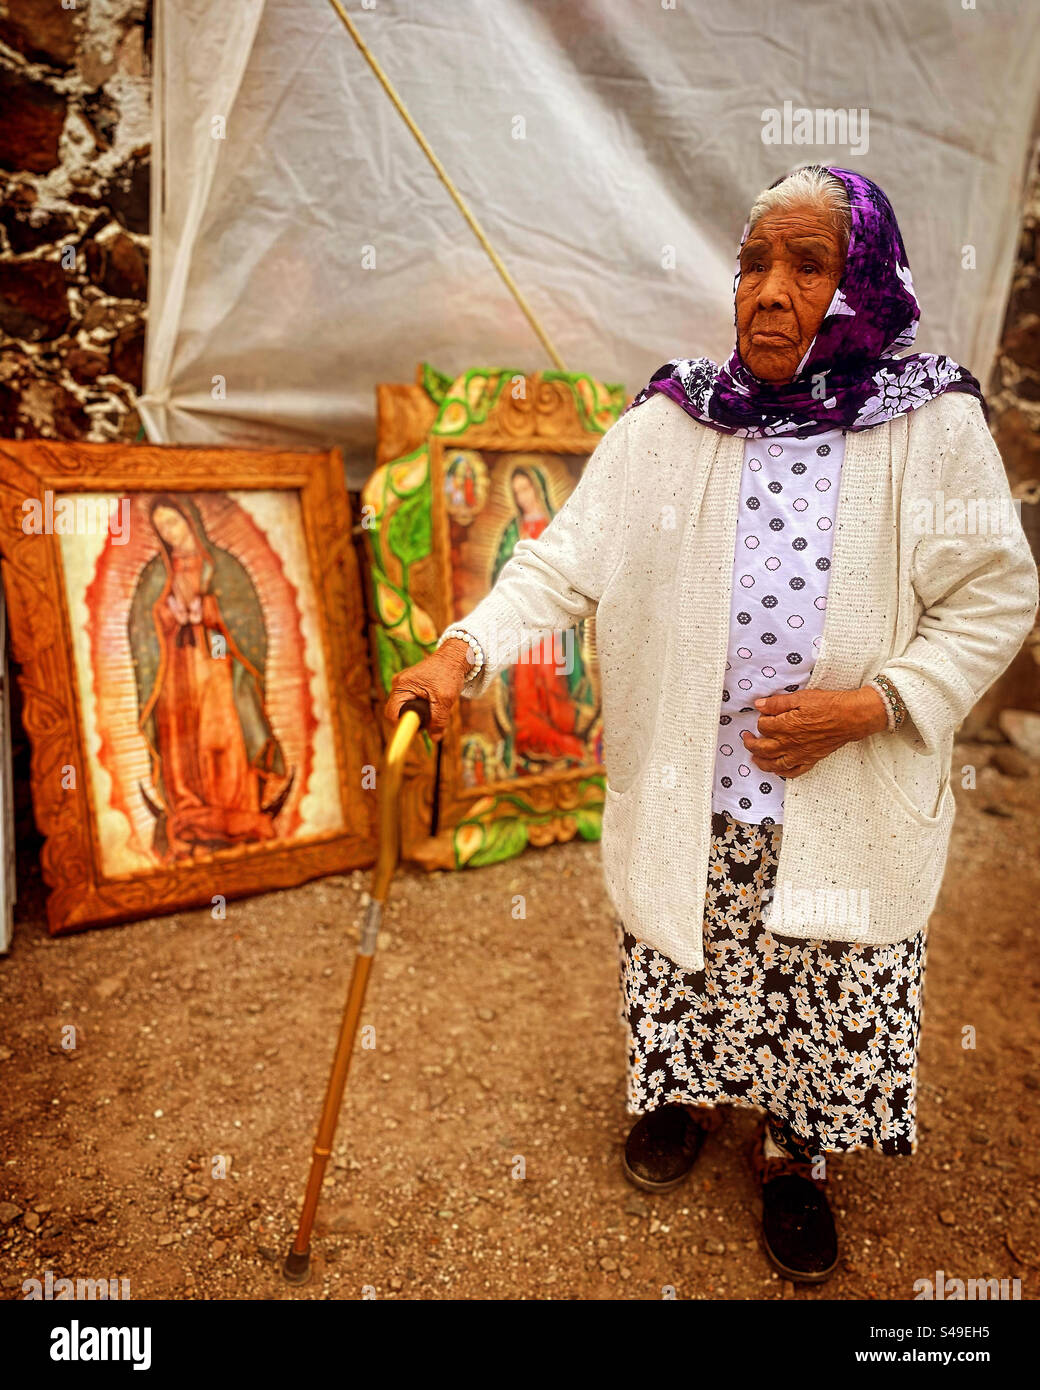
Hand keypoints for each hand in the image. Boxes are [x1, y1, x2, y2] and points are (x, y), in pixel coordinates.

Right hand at [385, 638, 472, 739]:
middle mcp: (398, 685)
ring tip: (435, 708)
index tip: (417, 730)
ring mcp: (403, 685)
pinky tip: (434, 703)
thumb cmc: (448, 674)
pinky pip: (411, 703)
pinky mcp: (410, 686)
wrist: (454, 657)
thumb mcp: (445, 700)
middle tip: (431, 721)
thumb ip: (438, 720)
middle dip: (413, 720)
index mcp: (401, 686)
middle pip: (398, 712)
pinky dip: (422, 707)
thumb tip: (434, 738)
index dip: (402, 726)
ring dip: (419, 713)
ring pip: (406, 708)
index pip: (392, 714)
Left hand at [740, 686, 888, 778]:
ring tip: (753, 758)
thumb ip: (778, 703)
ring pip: (774, 763)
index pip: (763, 726)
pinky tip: (776, 770)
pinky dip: (782, 773)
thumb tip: (759, 704)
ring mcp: (800, 754)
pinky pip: (793, 771)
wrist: (852, 717)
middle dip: (751, 743)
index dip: (761, 720)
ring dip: (760, 761)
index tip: (764, 715)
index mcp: (786, 726)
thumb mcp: (801, 697)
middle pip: (763, 748)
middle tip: (746, 738)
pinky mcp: (811, 759)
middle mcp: (790, 743)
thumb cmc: (829, 704)